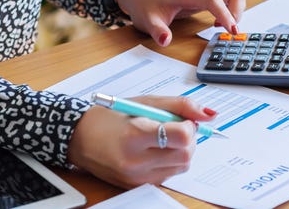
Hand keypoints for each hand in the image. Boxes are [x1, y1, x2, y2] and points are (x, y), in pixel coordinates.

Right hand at [67, 95, 216, 186]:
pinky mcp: (137, 185)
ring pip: (181, 167)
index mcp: (135, 134)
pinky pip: (168, 175)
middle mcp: (135, 161)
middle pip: (186, 155)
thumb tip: (209, 114)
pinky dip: (170, 161)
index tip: (184, 120)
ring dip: (181, 151)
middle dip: (189, 139)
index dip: (190, 126)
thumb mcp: (145, 102)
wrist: (80, 138)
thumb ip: (180, 105)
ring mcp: (136, 177)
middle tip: (176, 127)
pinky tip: (155, 150)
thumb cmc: (111, 117)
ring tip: (163, 138)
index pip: (182, 136)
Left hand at [115, 0, 246, 45]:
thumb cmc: (146, 7)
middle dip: (237, 11)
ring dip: (237, 8)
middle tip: (227, 30)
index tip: (232, 31)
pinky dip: (232, 8)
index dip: (226, 14)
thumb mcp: (147, 21)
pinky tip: (218, 21)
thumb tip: (165, 41)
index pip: (214, 0)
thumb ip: (157, 31)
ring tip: (222, 25)